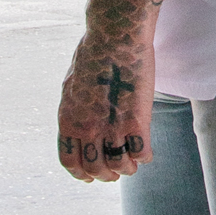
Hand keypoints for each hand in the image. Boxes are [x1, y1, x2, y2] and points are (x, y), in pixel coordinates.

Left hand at [57, 29, 153, 180]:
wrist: (115, 38)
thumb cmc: (95, 55)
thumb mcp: (73, 86)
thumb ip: (75, 111)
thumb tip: (79, 126)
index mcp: (68, 121)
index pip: (70, 162)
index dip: (82, 174)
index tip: (92, 176)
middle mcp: (87, 129)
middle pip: (96, 169)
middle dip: (108, 175)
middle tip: (117, 171)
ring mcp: (112, 128)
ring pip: (121, 167)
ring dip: (128, 168)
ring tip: (133, 160)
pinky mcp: (137, 122)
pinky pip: (142, 154)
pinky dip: (144, 156)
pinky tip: (146, 147)